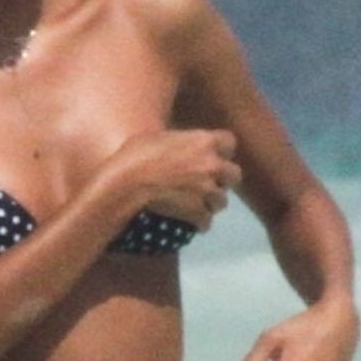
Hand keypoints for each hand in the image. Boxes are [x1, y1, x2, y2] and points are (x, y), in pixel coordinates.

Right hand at [114, 128, 241, 231]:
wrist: (126, 185)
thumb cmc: (134, 156)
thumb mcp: (157, 137)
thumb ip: (177, 141)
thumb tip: (175, 142)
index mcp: (204, 141)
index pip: (230, 142)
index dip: (222, 151)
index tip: (212, 156)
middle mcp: (212, 165)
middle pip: (234, 175)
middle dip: (222, 180)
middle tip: (207, 183)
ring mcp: (207, 190)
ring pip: (222, 201)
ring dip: (211, 203)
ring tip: (196, 205)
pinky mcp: (198, 213)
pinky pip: (207, 222)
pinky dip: (199, 223)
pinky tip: (189, 222)